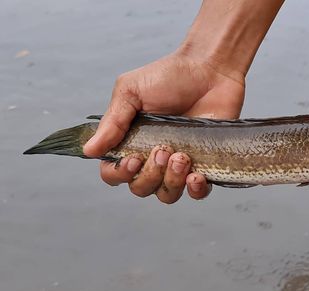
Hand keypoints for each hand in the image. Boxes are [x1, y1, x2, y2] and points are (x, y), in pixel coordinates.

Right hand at [83, 52, 244, 203]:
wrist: (210, 69)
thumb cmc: (169, 76)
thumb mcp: (132, 91)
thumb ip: (113, 122)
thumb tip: (89, 150)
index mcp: (130, 142)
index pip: (113, 173)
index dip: (119, 173)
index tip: (133, 159)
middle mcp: (153, 158)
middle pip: (140, 188)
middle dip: (150, 175)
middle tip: (163, 149)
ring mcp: (180, 164)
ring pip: (167, 195)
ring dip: (171, 182)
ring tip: (182, 157)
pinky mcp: (206, 165)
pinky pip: (198, 194)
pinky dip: (195, 191)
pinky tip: (196, 176)